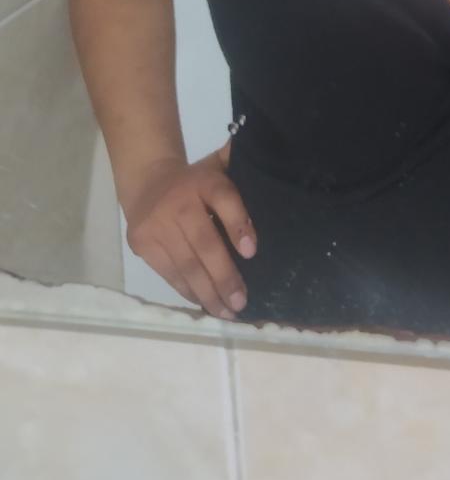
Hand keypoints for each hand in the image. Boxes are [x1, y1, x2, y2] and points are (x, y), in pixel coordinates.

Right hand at [122, 142, 257, 320]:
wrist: (147, 182)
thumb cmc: (197, 182)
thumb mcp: (219, 168)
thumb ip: (243, 173)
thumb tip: (275, 182)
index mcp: (205, 180)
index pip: (224, 199)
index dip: (238, 225)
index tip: (251, 252)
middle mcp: (179, 203)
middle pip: (204, 243)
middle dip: (224, 276)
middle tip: (241, 301)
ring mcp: (157, 225)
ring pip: (186, 265)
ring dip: (207, 293)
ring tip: (226, 312)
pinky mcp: (143, 244)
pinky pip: (169, 273)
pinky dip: (188, 291)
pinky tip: (204, 302)